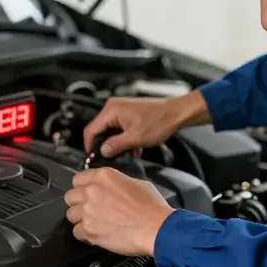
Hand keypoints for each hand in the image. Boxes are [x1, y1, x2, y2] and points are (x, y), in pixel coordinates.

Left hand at [63, 167, 174, 255]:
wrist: (156, 228)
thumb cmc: (152, 208)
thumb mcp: (138, 183)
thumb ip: (118, 182)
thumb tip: (113, 188)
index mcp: (104, 176)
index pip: (78, 179)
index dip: (83, 188)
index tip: (86, 194)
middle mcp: (93, 191)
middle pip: (70, 196)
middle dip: (79, 203)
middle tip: (91, 210)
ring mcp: (88, 210)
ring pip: (71, 215)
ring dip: (81, 219)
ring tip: (95, 223)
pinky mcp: (88, 229)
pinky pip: (76, 232)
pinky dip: (85, 234)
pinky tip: (97, 233)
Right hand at [83, 91, 210, 158]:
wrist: (177, 113)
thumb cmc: (160, 120)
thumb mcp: (135, 138)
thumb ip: (115, 146)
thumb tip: (102, 152)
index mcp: (111, 110)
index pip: (90, 130)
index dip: (90, 147)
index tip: (93, 158)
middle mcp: (114, 107)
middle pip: (99, 130)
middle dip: (106, 146)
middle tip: (112, 157)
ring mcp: (121, 109)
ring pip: (111, 131)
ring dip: (118, 144)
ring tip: (128, 152)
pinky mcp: (128, 113)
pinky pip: (120, 129)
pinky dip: (125, 139)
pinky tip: (135, 148)